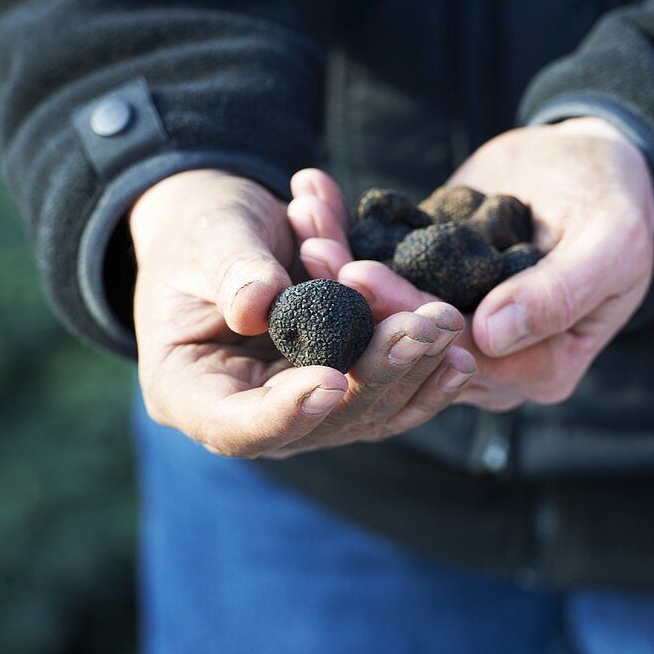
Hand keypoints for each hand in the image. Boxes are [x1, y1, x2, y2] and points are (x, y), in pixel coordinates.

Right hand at [130, 169, 475, 457]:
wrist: (228, 227)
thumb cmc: (202, 230)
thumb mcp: (208, 237)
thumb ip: (233, 269)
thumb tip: (258, 305)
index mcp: (191, 391)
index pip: (236, 427)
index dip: (286, 412)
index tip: (331, 378)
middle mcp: (249, 414)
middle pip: (318, 423)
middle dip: (376, 374)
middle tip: (422, 329)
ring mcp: (300, 407)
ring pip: (366, 413)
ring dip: (413, 370)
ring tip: (446, 323)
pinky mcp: (341, 388)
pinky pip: (389, 398)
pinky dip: (425, 376)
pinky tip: (462, 356)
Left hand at [289, 117, 653, 409]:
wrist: (595, 164)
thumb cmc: (619, 203)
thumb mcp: (609, 242)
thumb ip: (560, 292)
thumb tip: (491, 334)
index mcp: (539, 367)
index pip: (461, 354)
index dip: (407, 319)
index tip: (360, 277)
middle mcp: (489, 360)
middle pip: (410, 338)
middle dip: (356, 294)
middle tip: (314, 248)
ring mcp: (451, 324)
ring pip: (384, 306)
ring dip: (339, 262)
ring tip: (305, 216)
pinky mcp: (424, 286)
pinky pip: (381, 267)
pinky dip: (346, 235)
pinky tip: (313, 200)